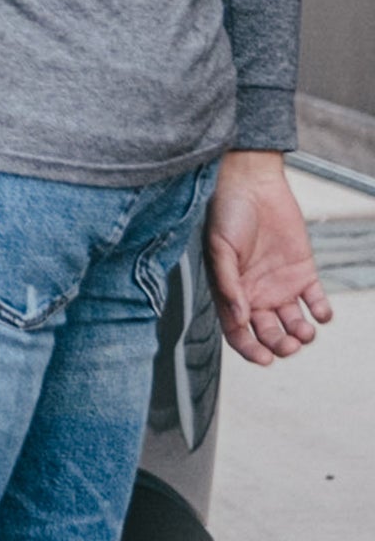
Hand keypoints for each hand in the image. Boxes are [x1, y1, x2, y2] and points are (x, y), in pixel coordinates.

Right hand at [205, 150, 332, 364]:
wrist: (251, 182)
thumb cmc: (226, 211)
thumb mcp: (219, 248)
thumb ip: (228, 284)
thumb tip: (239, 318)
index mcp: (232, 291)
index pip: (238, 331)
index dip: (249, 349)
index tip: (263, 359)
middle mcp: (256, 293)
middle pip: (269, 334)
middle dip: (279, 346)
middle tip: (288, 345)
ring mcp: (281, 284)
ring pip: (294, 323)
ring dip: (301, 335)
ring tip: (304, 331)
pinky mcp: (303, 272)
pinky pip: (316, 301)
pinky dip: (322, 312)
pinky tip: (321, 313)